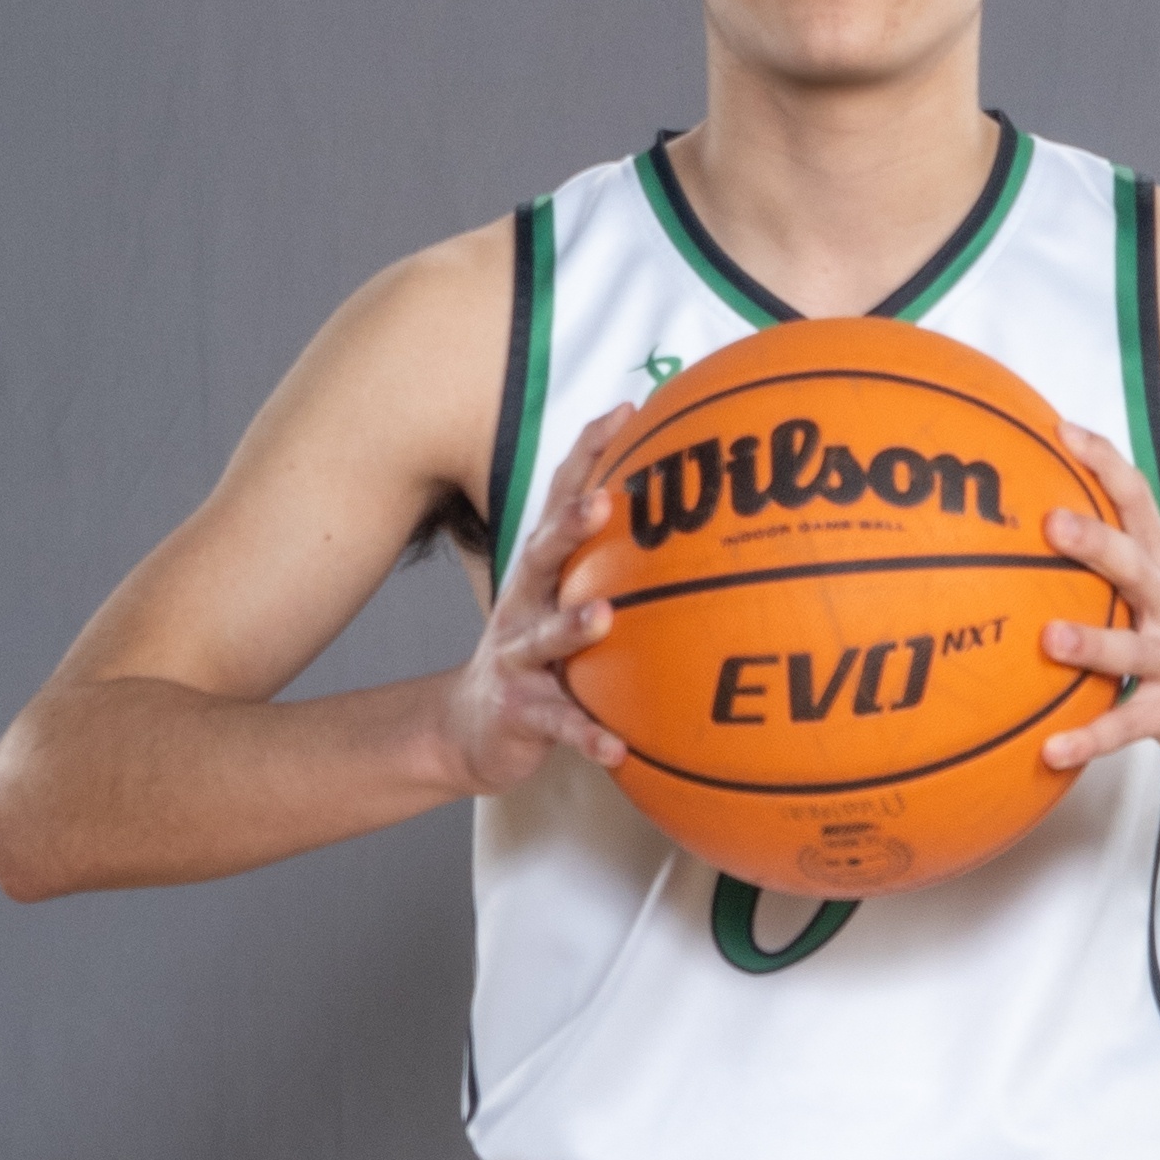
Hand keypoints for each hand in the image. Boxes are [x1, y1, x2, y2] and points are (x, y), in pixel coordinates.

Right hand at [438, 406, 637, 794]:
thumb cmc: (536, 656)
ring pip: (545, 637)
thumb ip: (608, 567)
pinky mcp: (520, 712)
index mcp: (541, 574)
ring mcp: (517, 659)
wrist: (469, 727)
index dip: (589, 454)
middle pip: (543, 555)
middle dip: (569, 525)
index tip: (626, 412)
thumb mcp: (562, 603)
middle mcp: (524, 606)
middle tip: (603, 502)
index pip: (563, 501)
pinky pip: (559, 724)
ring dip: (572, 626)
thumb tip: (690, 523)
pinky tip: (615, 748)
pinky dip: (586, 734)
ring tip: (602, 616)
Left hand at [1041, 424, 1159, 775]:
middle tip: (1052, 522)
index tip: (1062, 431)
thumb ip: (1122, 565)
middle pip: (1135, 567)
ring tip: (1049, 639)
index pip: (1138, 506)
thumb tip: (1050, 529)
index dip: (1104, 466)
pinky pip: (1128, 726)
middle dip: (1095, 542)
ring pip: (1132, 650)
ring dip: (1091, 644)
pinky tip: (1050, 752)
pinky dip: (1089, 740)